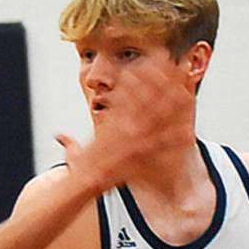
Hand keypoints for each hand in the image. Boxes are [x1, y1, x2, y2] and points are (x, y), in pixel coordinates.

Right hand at [56, 67, 196, 193]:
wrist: (83, 181)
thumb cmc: (81, 168)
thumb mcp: (73, 153)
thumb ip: (70, 143)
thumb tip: (60, 137)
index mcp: (109, 122)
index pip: (126, 94)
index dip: (140, 78)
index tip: (150, 67)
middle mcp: (122, 125)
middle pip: (146, 98)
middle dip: (162, 83)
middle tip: (177, 70)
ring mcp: (131, 139)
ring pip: (157, 118)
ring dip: (172, 105)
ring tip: (188, 95)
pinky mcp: (139, 154)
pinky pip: (160, 145)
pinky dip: (173, 139)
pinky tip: (187, 133)